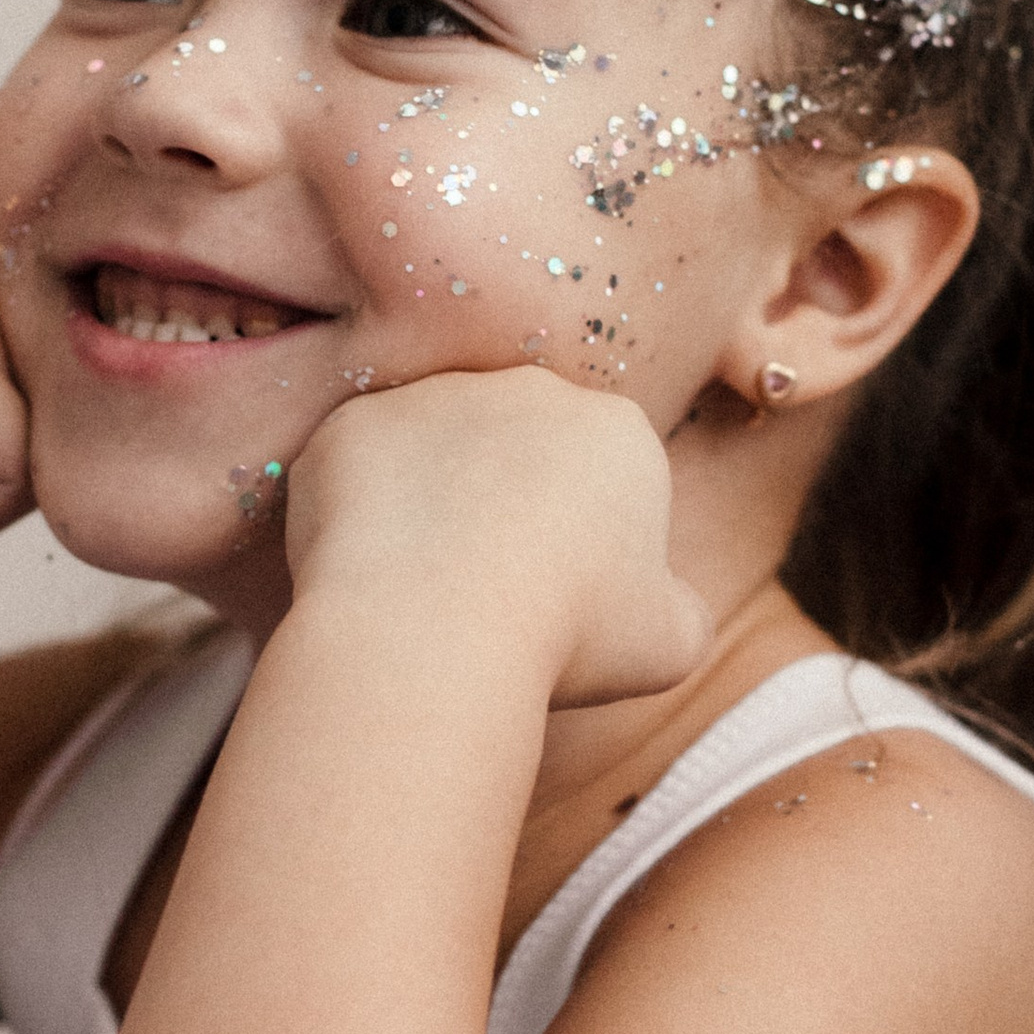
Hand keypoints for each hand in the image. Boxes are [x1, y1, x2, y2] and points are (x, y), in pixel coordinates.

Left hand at [279, 366, 712, 706]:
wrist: (435, 626)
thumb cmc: (569, 635)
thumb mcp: (669, 644)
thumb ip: (680, 612)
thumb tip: (667, 607)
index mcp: (617, 430)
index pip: (606, 474)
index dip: (586, 540)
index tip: (565, 597)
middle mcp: (529, 389)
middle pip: (520, 446)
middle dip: (508, 502)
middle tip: (489, 588)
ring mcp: (434, 397)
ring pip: (435, 449)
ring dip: (432, 501)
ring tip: (423, 587)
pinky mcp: (352, 423)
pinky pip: (357, 467)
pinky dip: (358, 513)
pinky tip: (368, 573)